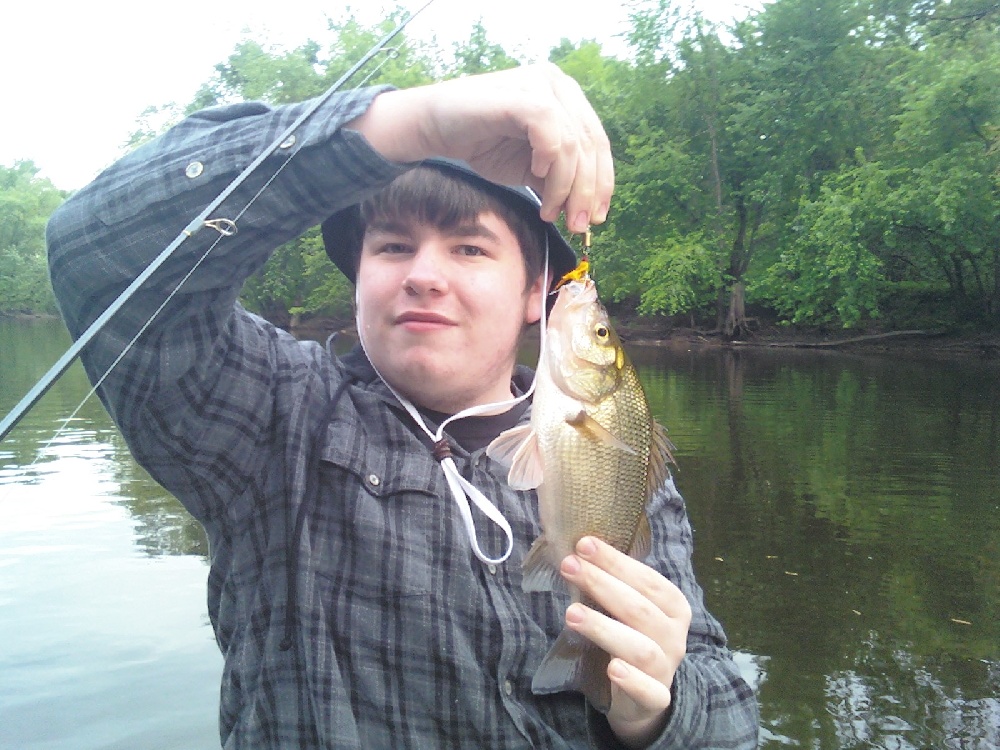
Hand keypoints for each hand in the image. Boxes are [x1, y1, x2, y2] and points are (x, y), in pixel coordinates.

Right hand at [349, 63, 612, 233]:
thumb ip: (559, 178)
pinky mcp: (521, 93)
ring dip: (565, 187)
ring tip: (549, 211)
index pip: (597, 144)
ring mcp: (541, 85)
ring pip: (573, 144)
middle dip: (586, 192)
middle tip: (577, 224)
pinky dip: (548, 160)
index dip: (601, 183)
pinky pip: (550, 132)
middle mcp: (558, 85)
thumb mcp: (530, 167)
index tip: (596, 217)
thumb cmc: (482, 144)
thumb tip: (587, 211)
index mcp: (567, 99)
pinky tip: (534, 174)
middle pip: (590, 145)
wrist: (437, 128)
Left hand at [559, 536, 691, 748]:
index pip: (646, 579)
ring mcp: (667, 668)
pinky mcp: (656, 699)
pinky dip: (632, 680)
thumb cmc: (632, 637)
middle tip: (569, 566)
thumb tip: (576, 551)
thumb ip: (613, 584)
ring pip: (641, 648)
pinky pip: (649, 691)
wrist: (644, 693)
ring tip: (572, 613)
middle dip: (602, 585)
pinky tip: (612, 668)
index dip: (616, 562)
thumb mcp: (628, 609)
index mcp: (673, 606)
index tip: (583, 545)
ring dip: (605, 629)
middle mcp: (674, 635)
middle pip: (639, 609)